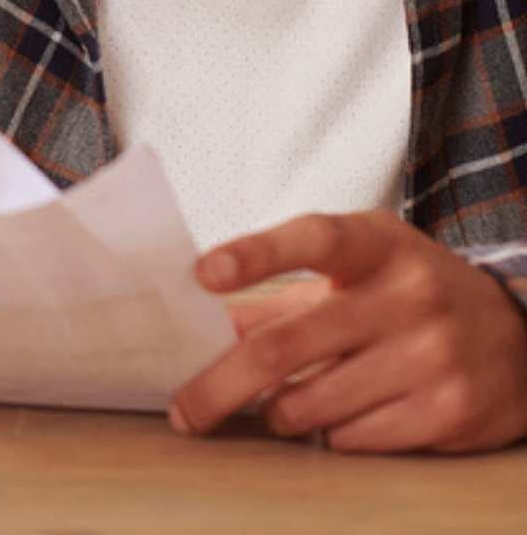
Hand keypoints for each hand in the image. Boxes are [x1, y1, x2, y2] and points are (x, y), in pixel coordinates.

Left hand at [170, 211, 526, 451]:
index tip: (203, 275)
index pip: (312, 240)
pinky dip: (329, 436)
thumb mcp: (353, 271)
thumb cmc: (405, 296)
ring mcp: (436, 353)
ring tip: (279, 408)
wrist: (516, 335)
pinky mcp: (452, 409)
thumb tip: (197, 327)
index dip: (255, 255)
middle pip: (288, 345)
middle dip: (220, 385)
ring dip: (279, 414)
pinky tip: (340, 419)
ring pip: (314, 403)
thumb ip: (277, 295)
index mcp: (377, 245)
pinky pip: (355, 437)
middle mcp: (411, 294)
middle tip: (184, 411)